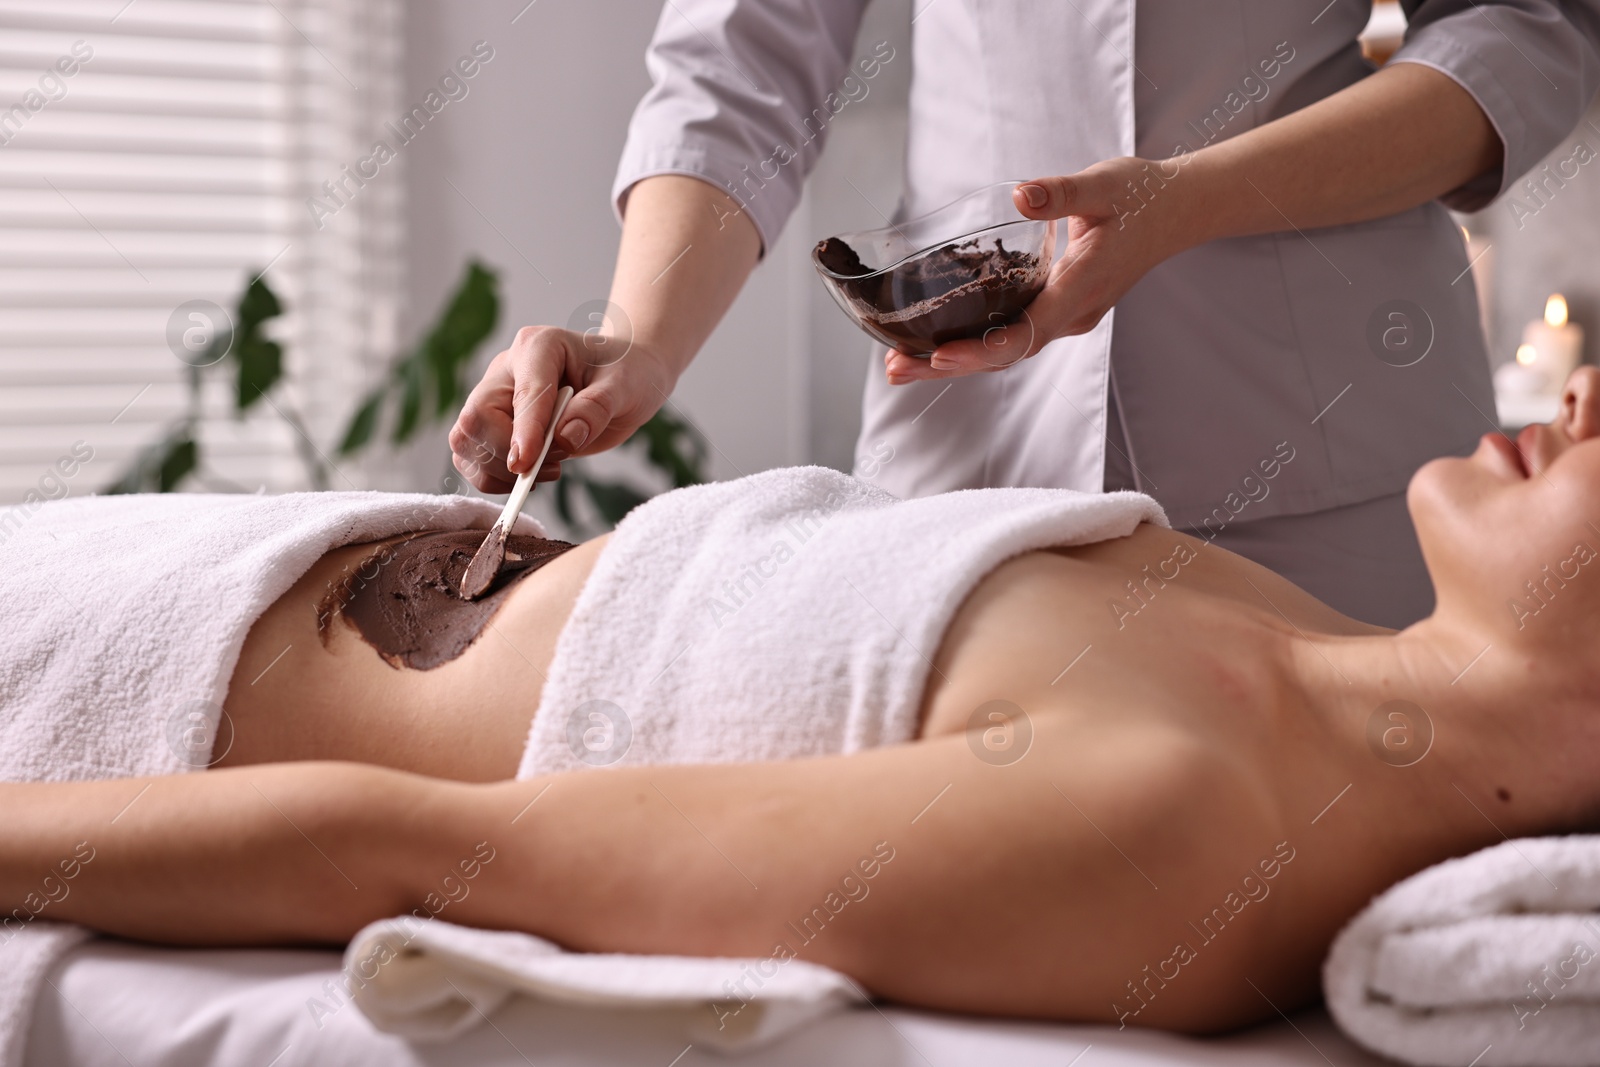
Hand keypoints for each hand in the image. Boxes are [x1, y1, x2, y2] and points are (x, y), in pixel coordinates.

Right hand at [449, 325, 676, 492]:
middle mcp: (507, 370)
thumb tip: (564, 438)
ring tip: (548, 469)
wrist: (626, 375)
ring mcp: (496, 397)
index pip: (521, 394)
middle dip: (507, 453)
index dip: (522, 431)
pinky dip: (494, 478)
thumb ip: (595, 409)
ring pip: (465, 441)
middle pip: (475, 419)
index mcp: (538, 348)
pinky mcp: (494, 425)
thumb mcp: (624, 387)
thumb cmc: (627, 373)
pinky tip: (532, 475)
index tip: (525, 464)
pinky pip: (472, 458)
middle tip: (556, 463)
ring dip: (498, 470)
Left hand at [885, 156, 1198, 384]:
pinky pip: (1012, 336)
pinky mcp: (1060, 310)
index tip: (940, 354)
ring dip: (955, 360)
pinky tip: (934, 342)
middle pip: (1006, 353)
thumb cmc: (1143, 195)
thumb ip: (1062, 192)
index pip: (1028, 331)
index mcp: (1083, 286)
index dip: (983, 348)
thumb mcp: (1104, 183)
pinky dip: (973, 343)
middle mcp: (1074, 313)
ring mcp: (1068, 317)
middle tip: (894, 371)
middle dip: (949, 365)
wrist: (1179, 211)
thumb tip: (1021, 193)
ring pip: (1006, 350)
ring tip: (899, 365)